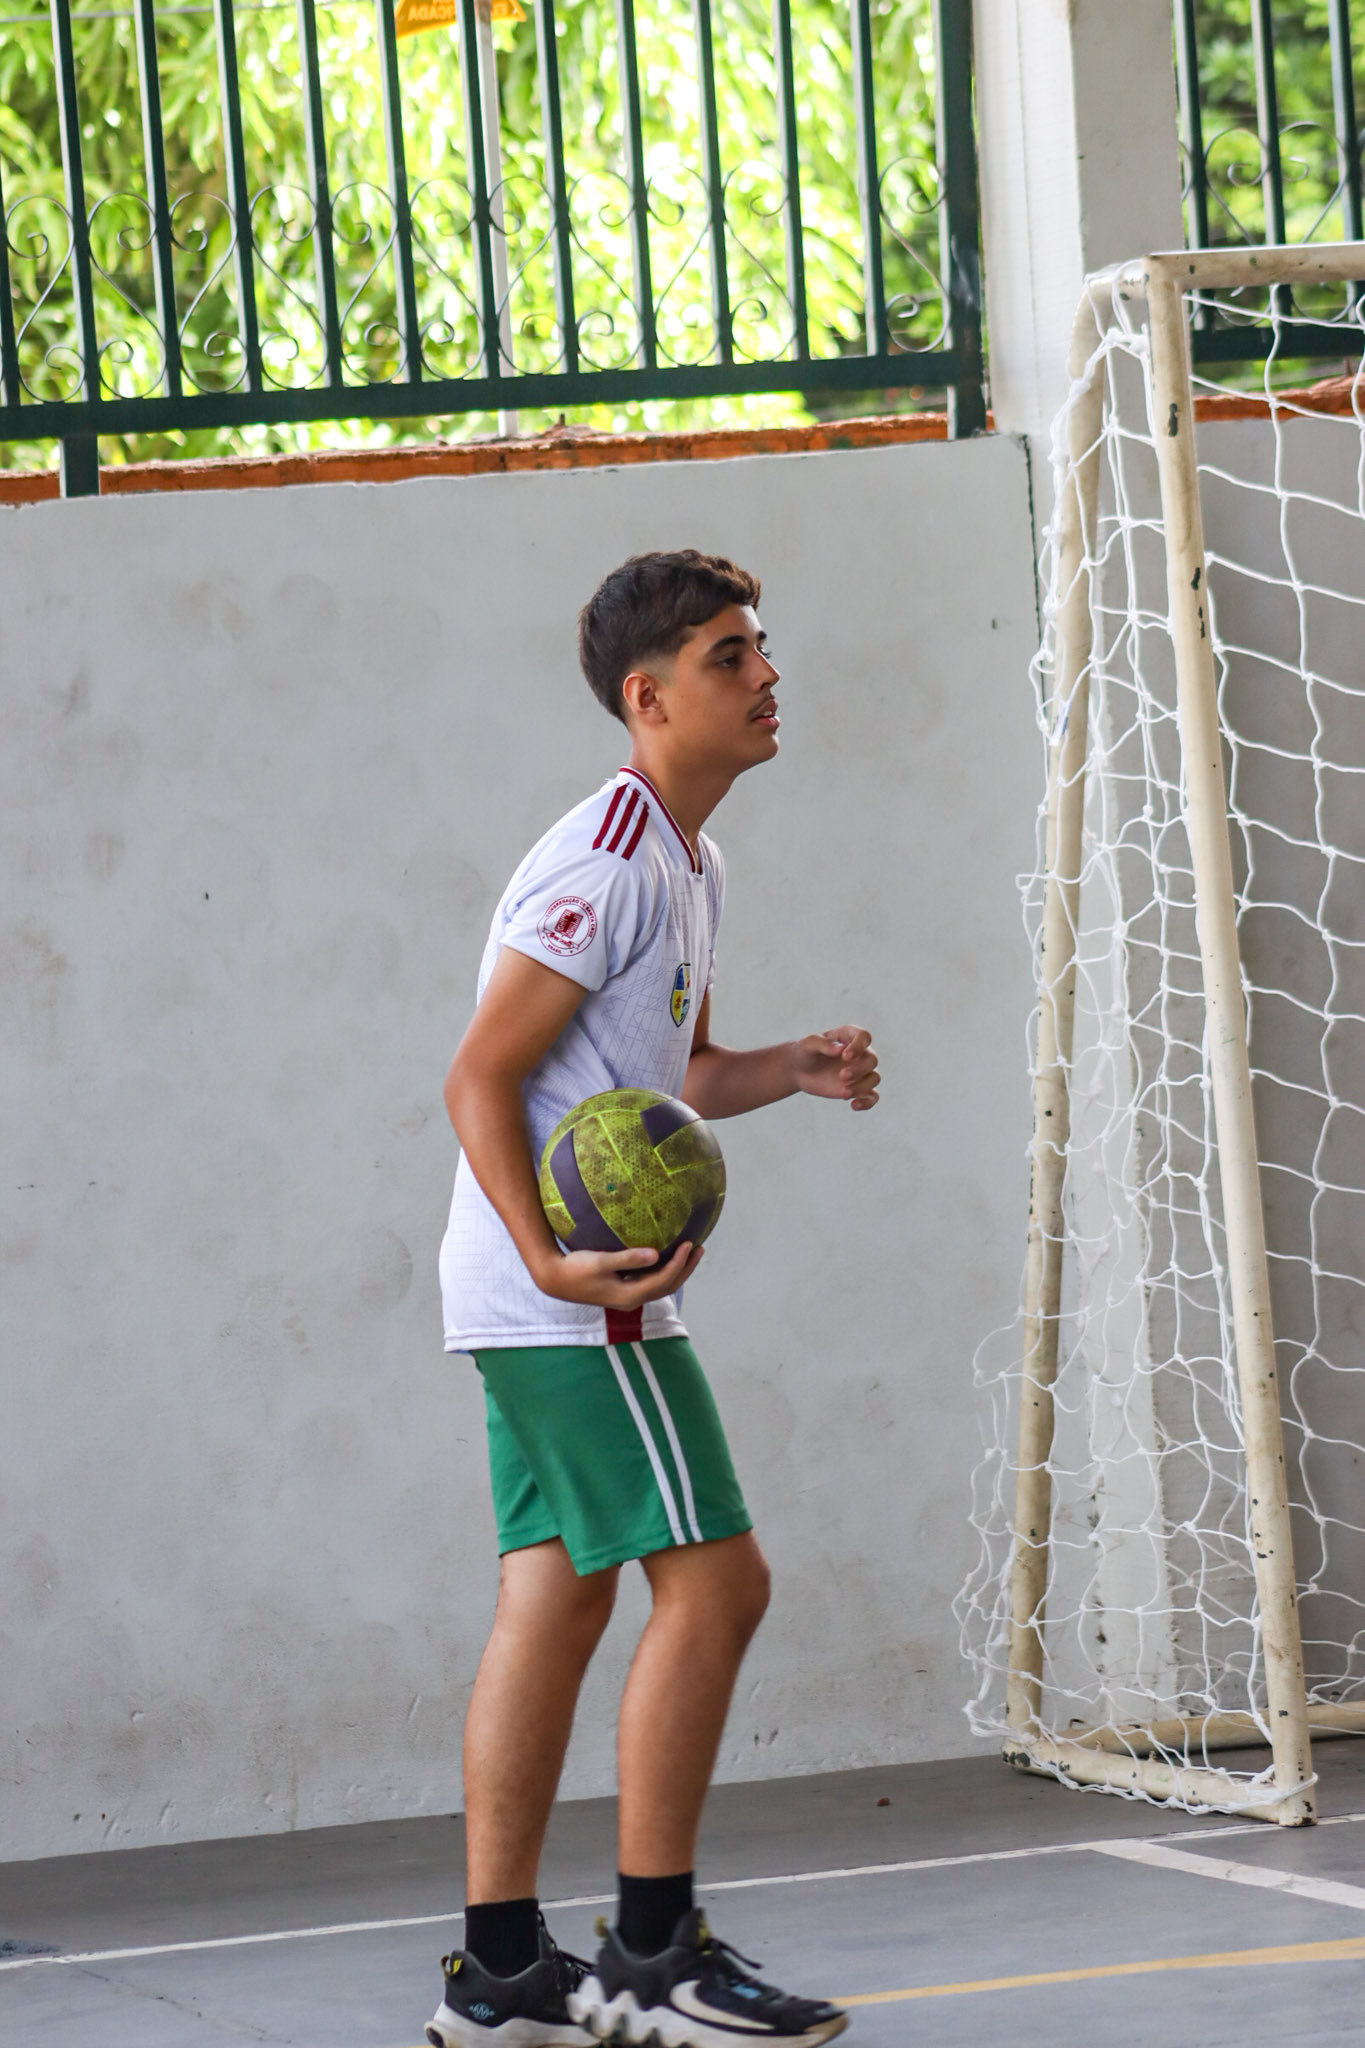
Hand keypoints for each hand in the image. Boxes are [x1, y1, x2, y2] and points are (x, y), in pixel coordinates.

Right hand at [533, 1239, 704, 1306]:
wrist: (555, 1280)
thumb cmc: (575, 1268)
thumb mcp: (601, 1261)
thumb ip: (628, 1258)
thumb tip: (655, 1254)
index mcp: (630, 1295)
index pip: (663, 1279)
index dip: (679, 1263)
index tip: (689, 1243)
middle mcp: (632, 1299)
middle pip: (668, 1286)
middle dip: (686, 1268)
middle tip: (699, 1247)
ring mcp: (628, 1297)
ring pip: (661, 1285)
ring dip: (677, 1270)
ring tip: (690, 1252)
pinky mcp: (623, 1290)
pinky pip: (651, 1282)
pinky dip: (664, 1270)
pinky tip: (665, 1257)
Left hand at [789, 1026, 880, 1110]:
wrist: (799, 1072)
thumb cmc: (804, 1053)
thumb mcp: (808, 1045)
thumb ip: (823, 1044)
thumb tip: (840, 1050)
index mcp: (849, 1037)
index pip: (864, 1037)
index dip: (859, 1046)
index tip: (845, 1056)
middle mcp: (859, 1053)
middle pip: (872, 1060)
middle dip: (859, 1070)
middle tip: (842, 1076)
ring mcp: (861, 1072)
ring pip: (874, 1078)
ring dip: (861, 1087)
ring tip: (843, 1093)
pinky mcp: (858, 1089)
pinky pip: (872, 1097)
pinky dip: (867, 1103)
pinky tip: (853, 1105)